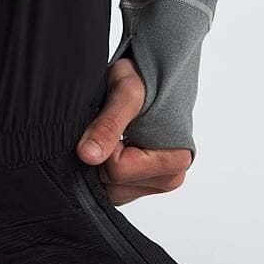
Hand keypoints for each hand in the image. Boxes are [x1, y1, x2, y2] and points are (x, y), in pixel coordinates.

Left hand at [76, 58, 191, 204]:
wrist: (145, 74)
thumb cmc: (143, 78)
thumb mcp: (125, 92)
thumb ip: (108, 124)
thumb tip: (88, 156)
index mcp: (175, 159)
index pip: (119, 169)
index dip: (105, 143)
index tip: (113, 119)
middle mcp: (168, 178)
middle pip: (112, 183)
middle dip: (101, 153)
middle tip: (110, 124)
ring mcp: (151, 185)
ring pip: (106, 189)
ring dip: (99, 160)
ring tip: (111, 133)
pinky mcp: (135, 188)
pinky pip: (106, 189)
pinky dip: (99, 168)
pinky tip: (107, 145)